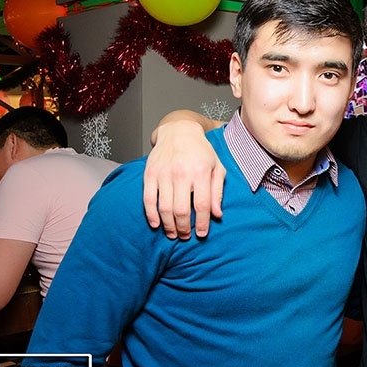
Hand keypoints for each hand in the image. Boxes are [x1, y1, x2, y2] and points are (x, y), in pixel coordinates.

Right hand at [143, 120, 224, 238]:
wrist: (179, 131)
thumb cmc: (201, 151)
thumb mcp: (217, 167)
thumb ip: (218, 191)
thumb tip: (217, 215)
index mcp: (200, 172)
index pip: (202, 204)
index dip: (201, 223)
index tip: (201, 234)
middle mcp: (181, 173)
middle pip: (181, 210)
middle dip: (184, 228)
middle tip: (186, 236)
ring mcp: (163, 173)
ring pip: (164, 208)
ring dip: (168, 225)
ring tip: (173, 234)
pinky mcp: (150, 174)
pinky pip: (148, 199)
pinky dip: (151, 215)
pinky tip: (157, 224)